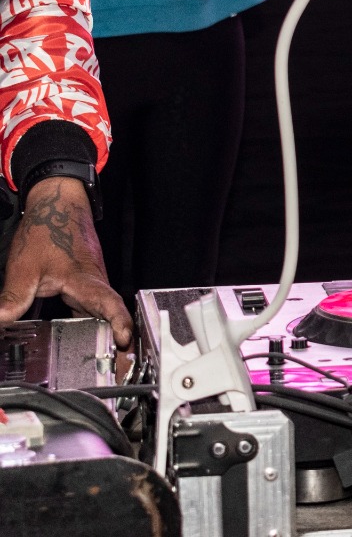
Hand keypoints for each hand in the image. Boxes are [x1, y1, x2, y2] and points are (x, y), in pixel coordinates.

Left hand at [0, 178, 130, 347]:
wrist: (57, 203)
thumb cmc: (49, 227)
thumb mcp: (24, 268)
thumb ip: (13, 299)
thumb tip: (0, 321)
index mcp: (86, 280)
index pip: (109, 305)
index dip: (118, 324)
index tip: (124, 341)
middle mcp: (94, 282)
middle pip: (109, 314)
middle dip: (114, 338)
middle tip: (117, 362)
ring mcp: (91, 281)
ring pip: (100, 309)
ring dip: (103, 330)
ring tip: (103, 355)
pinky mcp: (84, 279)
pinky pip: (91, 303)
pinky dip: (90, 319)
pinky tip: (79, 330)